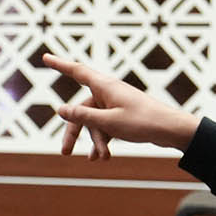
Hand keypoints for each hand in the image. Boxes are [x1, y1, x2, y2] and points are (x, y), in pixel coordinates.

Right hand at [37, 54, 202, 159]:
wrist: (171, 130)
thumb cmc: (143, 122)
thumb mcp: (108, 122)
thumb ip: (83, 117)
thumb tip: (60, 110)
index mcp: (105, 86)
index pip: (77, 71)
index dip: (59, 65)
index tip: (45, 57)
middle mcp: (108, 92)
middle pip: (81, 110)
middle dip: (74, 132)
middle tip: (64, 152)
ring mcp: (115, 104)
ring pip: (94, 122)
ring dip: (94, 141)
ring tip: (99, 158)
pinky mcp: (122, 115)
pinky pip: (105, 126)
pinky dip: (103, 141)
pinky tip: (103, 157)